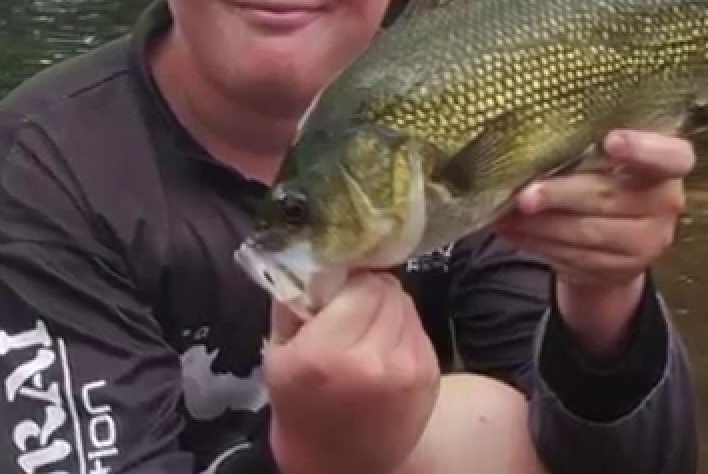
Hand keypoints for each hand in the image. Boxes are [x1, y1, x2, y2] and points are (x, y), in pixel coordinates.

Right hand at [263, 272, 440, 473]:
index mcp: (326, 354)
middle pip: (388, 289)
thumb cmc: (302, 403)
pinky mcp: (429, 375)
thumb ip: (293, 300)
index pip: (361, 284)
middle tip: (352, 313)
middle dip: (369, 293)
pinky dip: (402, 330)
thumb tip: (315, 255)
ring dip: (388, 309)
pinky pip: (418, 326)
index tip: (337, 294)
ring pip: (406, 303)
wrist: (340, 462)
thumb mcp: (278, 353)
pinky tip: (385, 353)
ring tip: (368, 335)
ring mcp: (406, 370)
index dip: (349, 283)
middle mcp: (371, 361)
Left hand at [496, 130, 693, 355]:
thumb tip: (528, 147)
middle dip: (560, 195)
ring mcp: (648, 241)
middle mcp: (667, 202)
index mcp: (670, 162)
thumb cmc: (607, 176)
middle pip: (610, 196)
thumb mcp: (607, 154)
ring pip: (587, 232)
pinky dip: (540, 243)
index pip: (671, 156)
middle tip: (524, 196)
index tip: (611, 141)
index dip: (641, 148)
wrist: (618, 234)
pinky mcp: (623, 269)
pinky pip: (575, 256)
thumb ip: (586, 147)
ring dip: (541, 225)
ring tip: (507, 215)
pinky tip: (516, 232)